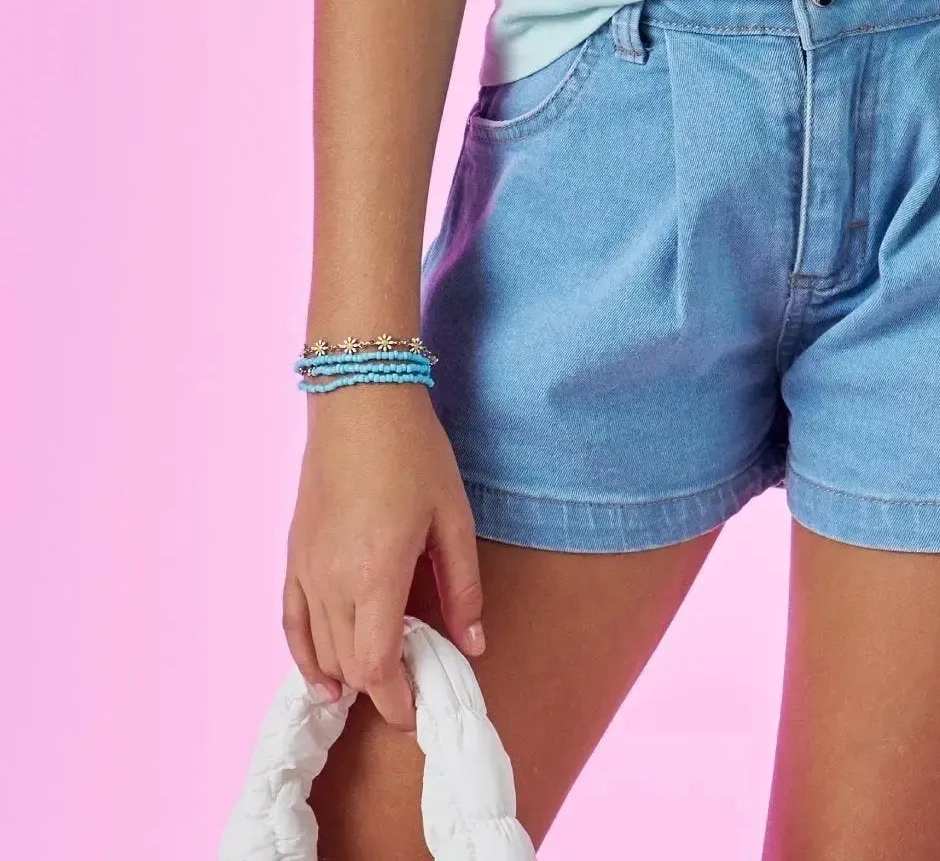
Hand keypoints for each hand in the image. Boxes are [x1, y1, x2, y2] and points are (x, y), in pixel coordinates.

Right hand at [281, 383, 486, 731]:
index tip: (418, 711)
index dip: (396, 700)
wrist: (361, 401)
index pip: (376, 668)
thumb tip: (474, 645)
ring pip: (319, 651)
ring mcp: (306, 570)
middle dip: (380, 689)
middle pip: (348, 666)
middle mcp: (332, 581)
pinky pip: (292, 624)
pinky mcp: (294, 556)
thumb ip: (463, 589)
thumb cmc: (414, 454)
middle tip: (412, 689)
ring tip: (379, 683)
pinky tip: (323, 678)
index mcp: (375, 574)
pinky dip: (305, 657)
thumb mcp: (453, 519)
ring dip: (348, 676)